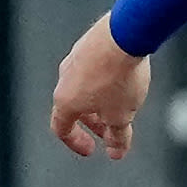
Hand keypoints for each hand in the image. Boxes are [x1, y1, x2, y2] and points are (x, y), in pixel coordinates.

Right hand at [48, 14, 153, 160]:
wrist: (124, 34)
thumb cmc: (118, 78)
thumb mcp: (121, 115)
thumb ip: (117, 136)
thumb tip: (115, 152)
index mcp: (65, 101)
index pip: (61, 128)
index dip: (75, 142)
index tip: (91, 149)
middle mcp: (64, 79)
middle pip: (74, 108)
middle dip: (94, 123)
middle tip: (112, 131)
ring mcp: (75, 59)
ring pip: (84, 87)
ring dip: (100, 102)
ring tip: (123, 106)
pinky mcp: (89, 44)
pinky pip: (93, 69)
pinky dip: (104, 82)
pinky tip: (125, 80)